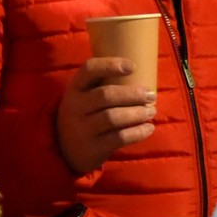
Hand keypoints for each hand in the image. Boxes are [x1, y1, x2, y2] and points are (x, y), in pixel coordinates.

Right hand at [56, 57, 156, 174]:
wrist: (65, 151)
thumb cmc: (84, 116)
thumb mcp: (84, 98)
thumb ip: (103, 85)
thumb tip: (141, 75)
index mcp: (75, 89)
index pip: (88, 70)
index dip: (110, 65)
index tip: (133, 66)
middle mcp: (75, 107)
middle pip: (106, 95)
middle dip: (132, 94)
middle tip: (151, 96)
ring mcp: (82, 129)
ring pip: (113, 117)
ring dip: (137, 113)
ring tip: (151, 112)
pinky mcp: (93, 148)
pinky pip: (119, 138)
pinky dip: (138, 132)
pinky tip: (149, 128)